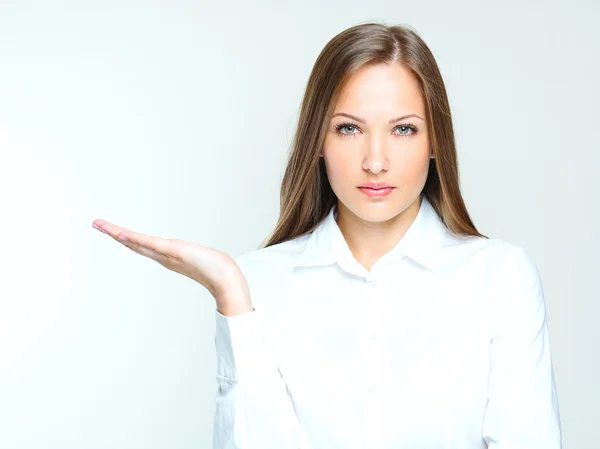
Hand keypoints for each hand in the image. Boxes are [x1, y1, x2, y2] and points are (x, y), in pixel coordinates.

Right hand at [91, 219, 251, 311]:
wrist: (225, 278)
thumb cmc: (215, 269)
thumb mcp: (199, 258)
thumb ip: (195, 258)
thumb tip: (194, 255)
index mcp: (165, 257)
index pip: (140, 245)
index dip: (124, 238)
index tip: (110, 230)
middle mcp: (162, 257)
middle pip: (133, 243)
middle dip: (113, 234)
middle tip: (95, 224)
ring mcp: (165, 255)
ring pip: (138, 243)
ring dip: (118, 234)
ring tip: (101, 225)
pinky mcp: (173, 252)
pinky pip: (151, 244)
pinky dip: (136, 240)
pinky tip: (123, 235)